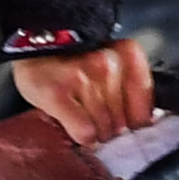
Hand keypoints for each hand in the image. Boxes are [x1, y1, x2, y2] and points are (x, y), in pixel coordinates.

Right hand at [9, 40, 156, 145]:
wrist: (30, 43)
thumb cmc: (74, 60)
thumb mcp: (114, 65)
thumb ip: (134, 90)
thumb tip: (148, 126)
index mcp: (128, 54)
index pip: (143, 114)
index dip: (129, 126)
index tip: (120, 127)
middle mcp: (109, 64)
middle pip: (121, 126)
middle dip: (109, 129)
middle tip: (92, 116)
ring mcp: (83, 78)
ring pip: (102, 131)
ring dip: (91, 132)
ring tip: (78, 114)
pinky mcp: (58, 94)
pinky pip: (83, 132)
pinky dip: (79, 135)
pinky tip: (70, 123)